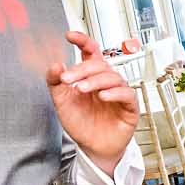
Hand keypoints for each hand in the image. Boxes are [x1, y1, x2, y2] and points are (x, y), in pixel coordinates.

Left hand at [49, 31, 139, 164]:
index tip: (70, 36)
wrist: (92, 148)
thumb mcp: (62, 102)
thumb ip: (56, 84)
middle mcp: (106, 82)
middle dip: (82, 69)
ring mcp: (119, 93)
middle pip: (99, 64)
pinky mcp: (130, 107)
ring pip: (112, 77)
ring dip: (95, 81)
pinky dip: (115, 93)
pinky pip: (127, 94)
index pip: (91, 52)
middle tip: (68, 79)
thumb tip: (55, 65)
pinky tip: (102, 96)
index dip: (83, 41)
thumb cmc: (82, 124)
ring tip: (81, 89)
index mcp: (91, 76)